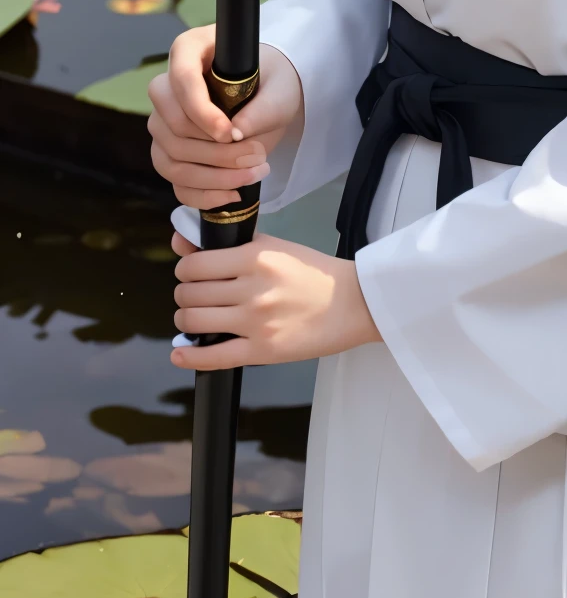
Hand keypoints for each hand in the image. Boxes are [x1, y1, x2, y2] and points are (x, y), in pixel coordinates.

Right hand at [148, 31, 302, 210]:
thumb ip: (264, 107)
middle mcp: (168, 88)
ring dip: (212, 177)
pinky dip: (203, 195)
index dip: (201, 112)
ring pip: (169, 160)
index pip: (181, 80)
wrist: (270, 97)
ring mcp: (164, 124)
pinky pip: (174, 183)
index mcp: (189, 52)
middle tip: (257, 155)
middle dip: (215, 151)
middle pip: (172, 127)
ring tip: (254, 173)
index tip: (231, 133)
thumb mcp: (281, 88)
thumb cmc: (273, 81)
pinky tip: (234, 193)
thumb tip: (237, 136)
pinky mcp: (171, 154)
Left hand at [170, 230, 379, 370]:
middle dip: (186, 295)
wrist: (354, 303)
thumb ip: (228, 243)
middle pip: (189, 294)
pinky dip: (190, 356)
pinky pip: (213, 356)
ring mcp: (257, 322)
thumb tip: (180, 241)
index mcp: (255, 257)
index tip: (193, 274)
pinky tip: (181, 352)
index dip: (185, 270)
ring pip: (194, 322)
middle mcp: (253, 289)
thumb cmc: (313, 273)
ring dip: (187, 320)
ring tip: (197, 318)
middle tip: (197, 297)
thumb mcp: (274, 247)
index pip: (193, 265)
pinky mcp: (263, 351)